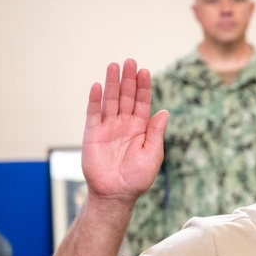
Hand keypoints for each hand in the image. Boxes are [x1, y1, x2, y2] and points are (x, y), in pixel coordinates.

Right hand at [81, 59, 167, 201]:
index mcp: (140, 129)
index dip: (143, 87)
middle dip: (128, 79)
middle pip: (125, 96)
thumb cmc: (137, 178)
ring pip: (109, 100)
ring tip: (113, 66)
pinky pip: (92, 114)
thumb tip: (163, 112)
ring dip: (111, 83)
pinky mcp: (92, 134)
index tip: (145, 71)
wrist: (115, 194)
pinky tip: (97, 86)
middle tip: (129, 61)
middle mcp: (124, 124)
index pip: (142, 102)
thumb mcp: (152, 155)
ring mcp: (107, 128)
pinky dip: (94, 100)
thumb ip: (156, 133)